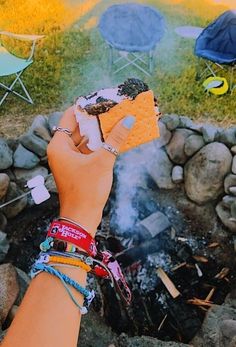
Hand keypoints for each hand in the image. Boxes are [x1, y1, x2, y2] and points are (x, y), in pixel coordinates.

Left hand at [47, 107, 134, 235]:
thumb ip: (115, 139)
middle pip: (79, 127)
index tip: (101, 99)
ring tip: (117, 120)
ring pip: (85, 139)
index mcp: (59, 145)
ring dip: (100, 132)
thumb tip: (129, 120)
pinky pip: (89, 150)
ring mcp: (70, 159)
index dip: (85, 107)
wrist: (82, 216)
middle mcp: (62, 150)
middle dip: (96, 119)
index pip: (70, 116)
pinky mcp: (78, 167)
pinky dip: (100, 144)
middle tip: (113, 108)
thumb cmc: (88, 189)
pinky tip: (114, 138)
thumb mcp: (103, 161)